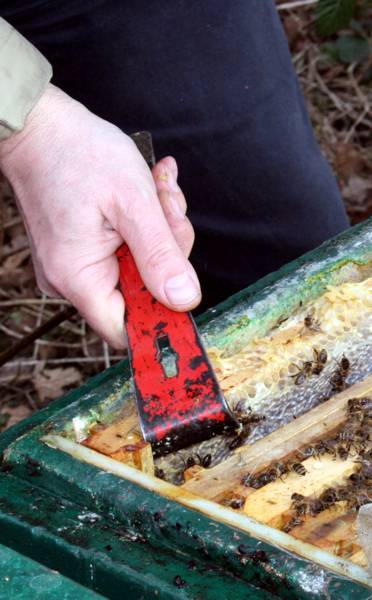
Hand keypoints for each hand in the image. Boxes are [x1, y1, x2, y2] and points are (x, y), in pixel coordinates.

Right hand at [0, 84, 200, 347]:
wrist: (42, 125)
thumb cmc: (80, 154)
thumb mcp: (133, 203)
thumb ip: (160, 256)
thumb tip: (185, 300)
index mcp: (80, 278)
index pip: (127, 330)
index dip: (162, 314)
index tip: (184, 281)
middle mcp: (72, 279)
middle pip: (140, 293)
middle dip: (167, 251)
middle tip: (168, 210)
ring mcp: (75, 264)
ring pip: (138, 267)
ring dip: (160, 230)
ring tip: (156, 189)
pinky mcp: (81, 248)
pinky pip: (124, 250)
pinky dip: (143, 224)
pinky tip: (147, 191)